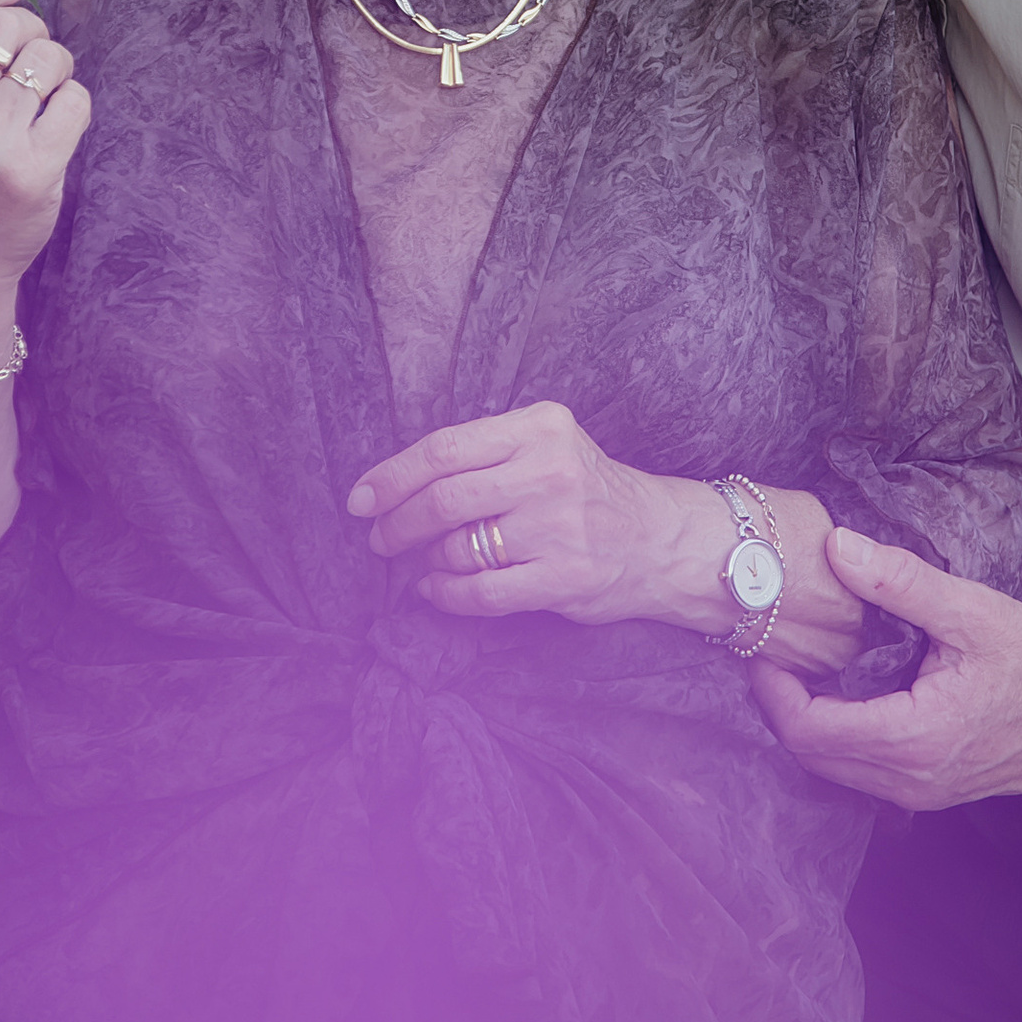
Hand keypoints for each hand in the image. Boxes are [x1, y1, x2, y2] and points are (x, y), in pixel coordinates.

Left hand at [347, 400, 715, 629]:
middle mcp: (549, 471)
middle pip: (443, 498)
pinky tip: (436, 590)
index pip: (444, 449)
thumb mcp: (546, 445)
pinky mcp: (564, 577)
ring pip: (457, 546)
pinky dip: (445, 594)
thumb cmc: (587, 490)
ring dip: (426, 559)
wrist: (660, 538)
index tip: (361, 498)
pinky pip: (481, 592)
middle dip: (397, 522)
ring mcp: (558, 527)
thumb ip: (485, 454)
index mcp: (539, 427)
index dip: (392, 476)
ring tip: (423, 561)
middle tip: (380, 538)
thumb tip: (397, 483)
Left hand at [749, 526, 1021, 806]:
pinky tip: (852, 694)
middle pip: (814, 756)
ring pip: (840, 770)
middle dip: (784, 707)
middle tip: (776, 653)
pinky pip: (869, 774)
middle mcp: (912, 779)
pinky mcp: (938, 789)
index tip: (764, 648)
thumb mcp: (972, 611)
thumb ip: (899, 581)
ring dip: (813, 726)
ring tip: (807, 669)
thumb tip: (836, 546)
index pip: (809, 730)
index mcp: (913, 738)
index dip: (774, 691)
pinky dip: (845, 740)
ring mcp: (926, 793)